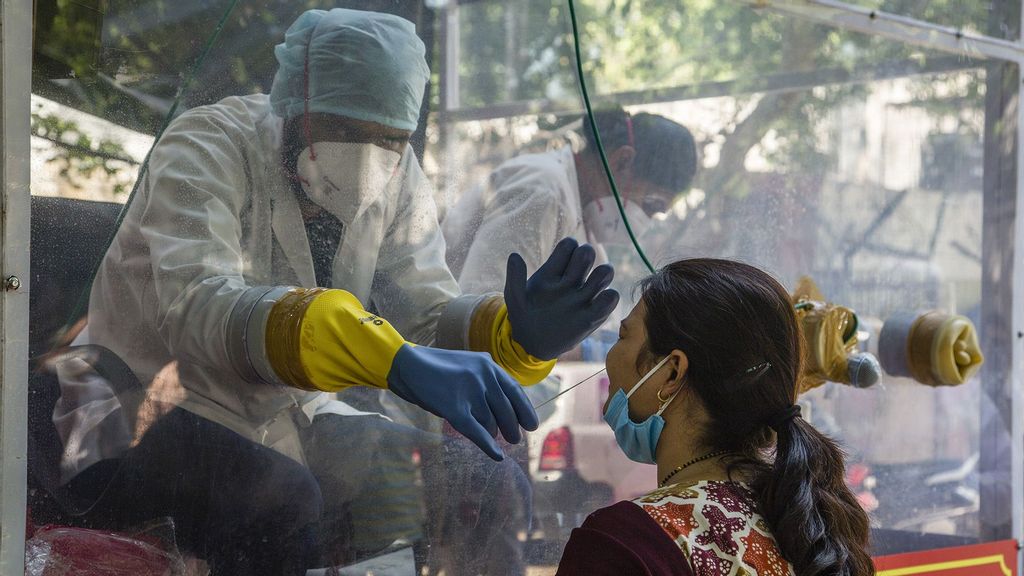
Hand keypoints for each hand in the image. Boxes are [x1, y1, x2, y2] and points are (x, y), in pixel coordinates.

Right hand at [386, 344, 538, 459]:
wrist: (407, 364)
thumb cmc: (437, 368)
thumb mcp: (468, 365)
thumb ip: (488, 380)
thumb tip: (508, 408)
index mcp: (488, 365)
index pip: (515, 391)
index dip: (525, 410)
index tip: (531, 425)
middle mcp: (483, 377)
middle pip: (506, 411)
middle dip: (511, 428)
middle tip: (514, 438)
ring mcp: (470, 392)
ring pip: (490, 423)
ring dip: (491, 433)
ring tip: (490, 436)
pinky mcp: (455, 408)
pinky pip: (477, 432)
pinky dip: (488, 447)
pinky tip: (497, 456)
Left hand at [504, 237, 619, 360]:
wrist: (531, 344)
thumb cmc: (523, 316)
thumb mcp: (515, 298)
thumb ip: (515, 278)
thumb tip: (514, 255)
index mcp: (553, 271)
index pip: (569, 245)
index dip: (568, 248)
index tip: (559, 266)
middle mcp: (571, 281)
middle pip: (588, 253)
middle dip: (586, 256)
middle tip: (574, 275)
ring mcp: (583, 297)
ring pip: (605, 272)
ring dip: (602, 275)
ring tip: (588, 289)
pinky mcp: (593, 316)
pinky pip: (612, 298)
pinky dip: (609, 297)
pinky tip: (594, 306)